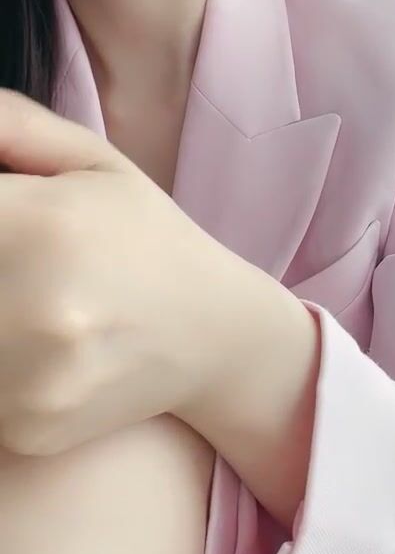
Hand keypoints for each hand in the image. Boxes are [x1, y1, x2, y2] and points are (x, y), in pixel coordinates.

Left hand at [0, 88, 251, 457]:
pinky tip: (35, 350)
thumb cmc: (141, 236)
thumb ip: (10, 125)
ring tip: (25, 300)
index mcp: (40, 223)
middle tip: (16, 262)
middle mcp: (35, 305)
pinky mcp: (29, 428)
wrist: (214, 332)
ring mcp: (31, 378)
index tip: (3, 227)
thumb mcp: (89, 160)